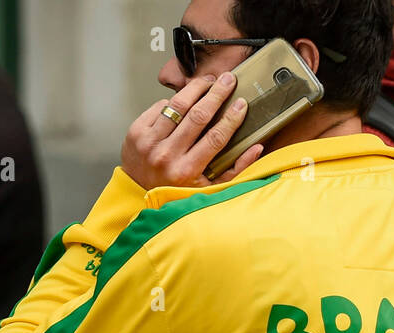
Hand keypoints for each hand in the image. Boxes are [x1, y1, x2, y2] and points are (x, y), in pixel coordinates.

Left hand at [121, 72, 265, 190]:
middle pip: (197, 115)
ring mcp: (149, 143)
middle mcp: (166, 156)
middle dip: (217, 93)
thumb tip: (257, 147)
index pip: (215, 138)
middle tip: (228, 79)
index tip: (242, 103)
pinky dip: (174, 101)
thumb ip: (234, 170)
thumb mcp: (207, 187)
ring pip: (177, 105)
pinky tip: (183, 100)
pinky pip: (160, 106)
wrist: (137, 191)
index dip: (231, 118)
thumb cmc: (175, 188)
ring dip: (196, 88)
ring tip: (208, 81)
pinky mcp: (136, 131)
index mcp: (185, 171)